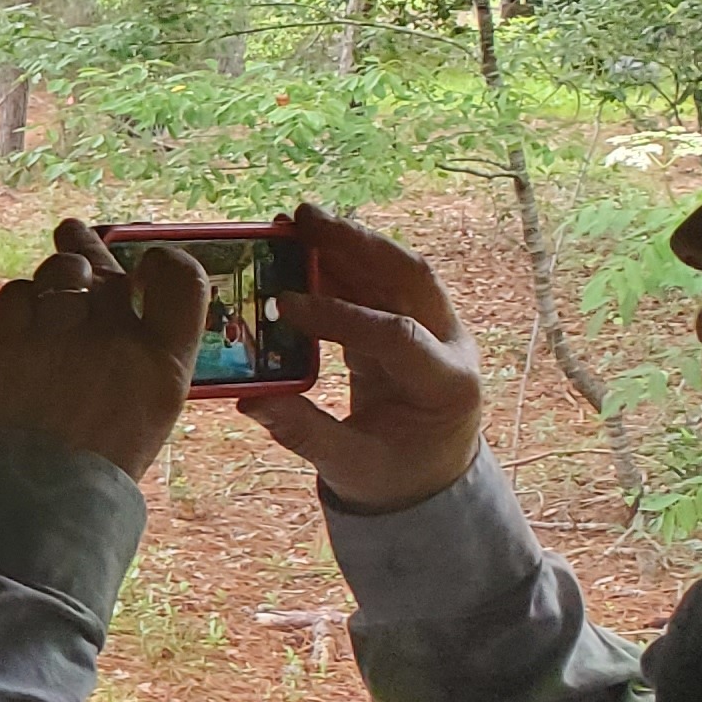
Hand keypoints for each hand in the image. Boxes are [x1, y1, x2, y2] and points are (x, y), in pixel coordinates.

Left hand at [0, 220, 204, 478]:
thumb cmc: (97, 470)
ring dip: (57, 274)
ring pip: (61, 270)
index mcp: (164, 364)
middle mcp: (114, 342)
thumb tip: (127, 300)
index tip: (149, 259)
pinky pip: (16, 293)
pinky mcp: (5, 347)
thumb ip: (145, 354)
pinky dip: (21, 299)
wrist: (34, 508)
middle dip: (93, 252)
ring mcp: (57, 340)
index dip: (166, 259)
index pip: (182, 277)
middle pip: (109, 272)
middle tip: (77, 234)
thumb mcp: (148, 413)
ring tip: (52, 284)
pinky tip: (23, 317)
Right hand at [237, 204, 483, 513]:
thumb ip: (304, 432)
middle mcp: (451, 346)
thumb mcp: (350, 467)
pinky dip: (341, 263)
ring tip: (297, 220)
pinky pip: (378, 284)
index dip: (339, 316)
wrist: (428, 482)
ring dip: (348, 243)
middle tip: (305, 219)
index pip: (396, 334)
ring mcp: (436, 330)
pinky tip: (303, 249)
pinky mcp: (410, 325)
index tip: (284, 306)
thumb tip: (250, 400)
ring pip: (396, 271)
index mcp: (446, 385)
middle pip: (411, 278)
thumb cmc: (395, 479)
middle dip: (357, 244)